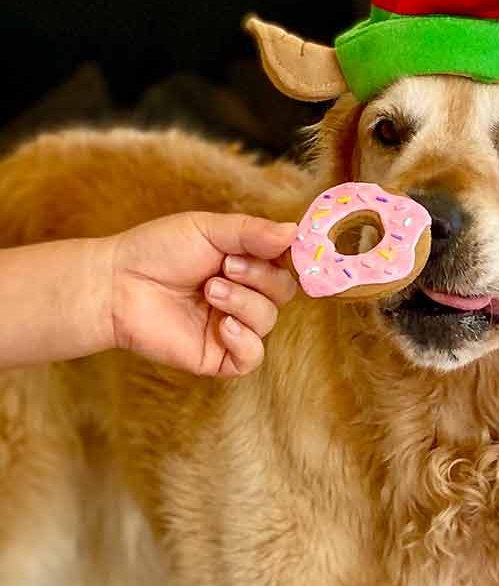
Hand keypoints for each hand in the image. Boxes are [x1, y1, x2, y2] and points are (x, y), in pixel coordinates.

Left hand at [107, 212, 297, 376]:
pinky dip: (245, 340)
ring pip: (268, 320)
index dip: (288, 257)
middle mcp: (242, 295)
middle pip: (283, 292)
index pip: (286, 263)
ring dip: (243, 302)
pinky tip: (223, 326)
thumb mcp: (208, 228)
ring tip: (209, 291)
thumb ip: (252, 231)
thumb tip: (294, 232)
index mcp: (244, 263)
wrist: (116, 285)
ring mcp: (231, 327)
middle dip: (260, 277)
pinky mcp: (218, 356)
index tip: (280, 248)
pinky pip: (252, 357)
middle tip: (225, 267)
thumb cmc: (157, 251)